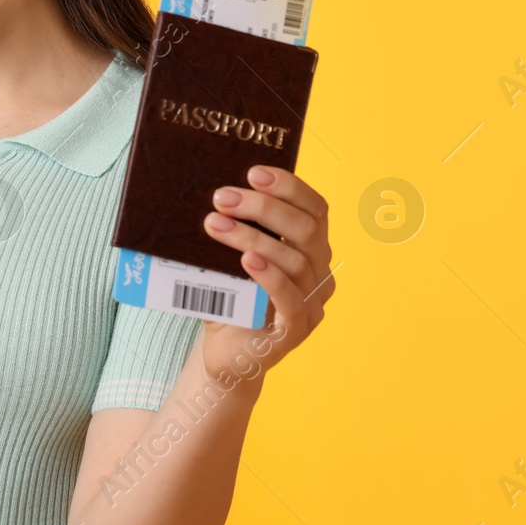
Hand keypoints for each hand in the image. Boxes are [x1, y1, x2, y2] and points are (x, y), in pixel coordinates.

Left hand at [196, 165, 334, 386]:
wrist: (224, 352)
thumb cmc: (227, 298)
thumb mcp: (228, 257)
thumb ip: (231, 228)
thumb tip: (205, 190)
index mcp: (310, 249)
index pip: (315, 209)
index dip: (290, 187)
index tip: (253, 172)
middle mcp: (320, 274)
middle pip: (306, 230)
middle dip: (263, 208)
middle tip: (221, 197)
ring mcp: (312, 304)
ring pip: (296, 262)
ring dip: (252, 238)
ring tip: (215, 224)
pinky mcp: (296, 331)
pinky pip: (292, 300)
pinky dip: (270, 276)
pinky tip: (246, 261)